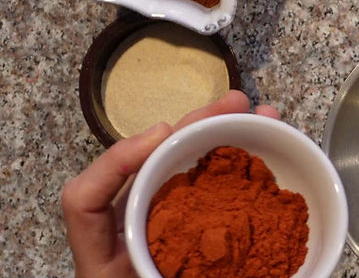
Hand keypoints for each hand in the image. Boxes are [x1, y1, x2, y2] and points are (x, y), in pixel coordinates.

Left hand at [61, 90, 279, 277]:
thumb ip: (170, 268)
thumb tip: (231, 245)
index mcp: (109, 264)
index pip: (85, 202)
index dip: (116, 161)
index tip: (165, 138)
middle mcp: (134, 240)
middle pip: (147, 169)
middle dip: (192, 128)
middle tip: (235, 105)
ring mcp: (167, 236)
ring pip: (184, 174)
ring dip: (221, 138)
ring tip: (260, 115)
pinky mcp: (198, 238)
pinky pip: (211, 196)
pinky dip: (236, 171)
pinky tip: (265, 151)